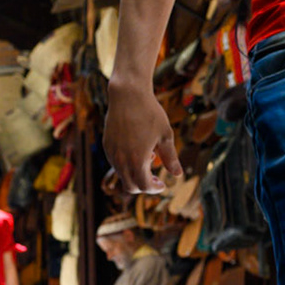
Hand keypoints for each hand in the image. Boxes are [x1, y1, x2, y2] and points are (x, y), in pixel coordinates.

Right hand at [104, 77, 180, 193]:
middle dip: (143, 186)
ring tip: (149, 156)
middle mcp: (121, 160)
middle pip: (130, 186)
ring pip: (122, 175)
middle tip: (155, 179)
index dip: (154, 188)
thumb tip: (177, 175)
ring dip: (135, 173)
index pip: (144, 185)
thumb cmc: (150, 114)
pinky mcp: (107, 146)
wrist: (128, 96)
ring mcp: (112, 154)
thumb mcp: (165, 135)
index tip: (162, 185)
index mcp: (137, 160)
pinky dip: (126, 164)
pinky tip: (137, 149)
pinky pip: (116, 163)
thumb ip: (170, 158)